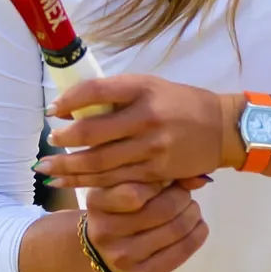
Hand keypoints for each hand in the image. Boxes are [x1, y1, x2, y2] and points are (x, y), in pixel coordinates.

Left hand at [36, 75, 239, 189]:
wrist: (222, 128)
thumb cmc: (180, 102)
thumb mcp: (151, 86)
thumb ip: (118, 95)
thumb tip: (76, 106)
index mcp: (142, 88)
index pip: (95, 91)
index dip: (68, 100)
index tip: (53, 110)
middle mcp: (145, 117)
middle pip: (91, 133)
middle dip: (63, 142)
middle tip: (48, 145)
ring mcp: (151, 147)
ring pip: (100, 163)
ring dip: (69, 167)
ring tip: (48, 169)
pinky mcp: (156, 172)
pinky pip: (117, 180)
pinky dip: (91, 184)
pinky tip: (74, 184)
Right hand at [83, 181, 208, 271]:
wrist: (103, 253)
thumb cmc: (117, 210)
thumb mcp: (121, 185)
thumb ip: (152, 176)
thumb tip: (195, 178)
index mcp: (98, 203)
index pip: (135, 192)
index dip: (161, 182)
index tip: (167, 179)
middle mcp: (106, 232)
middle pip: (164, 209)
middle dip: (183, 197)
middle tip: (185, 194)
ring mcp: (125, 257)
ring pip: (176, 229)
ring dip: (193, 214)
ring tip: (191, 208)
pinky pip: (182, 252)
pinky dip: (197, 234)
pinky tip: (197, 226)